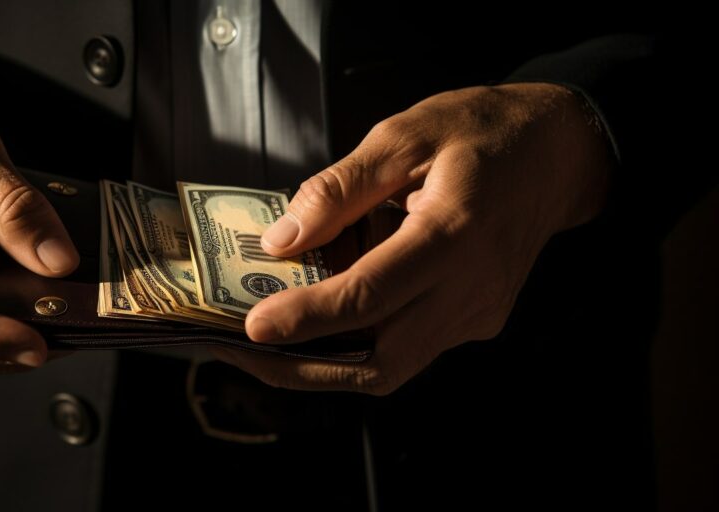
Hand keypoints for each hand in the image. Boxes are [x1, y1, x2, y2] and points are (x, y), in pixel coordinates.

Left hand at [216, 83, 613, 394]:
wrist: (559, 152)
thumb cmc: (482, 131)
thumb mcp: (404, 134)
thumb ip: (339, 188)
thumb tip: (283, 239)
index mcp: (454, 233)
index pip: (369, 297)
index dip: (306, 317)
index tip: (252, 328)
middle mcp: (471, 288)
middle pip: (379, 361)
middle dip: (303, 367)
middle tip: (242, 352)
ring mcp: (478, 313)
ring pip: (392, 367)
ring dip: (325, 365)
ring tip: (268, 345)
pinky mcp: (476, 320)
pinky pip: (408, 349)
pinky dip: (358, 346)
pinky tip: (320, 323)